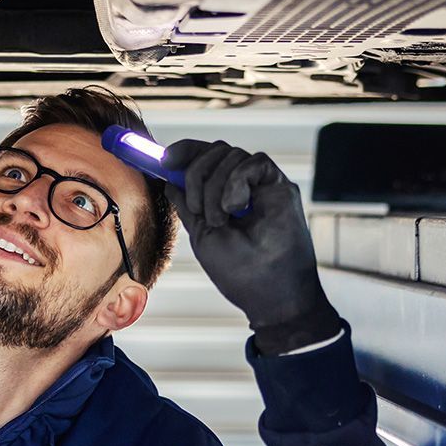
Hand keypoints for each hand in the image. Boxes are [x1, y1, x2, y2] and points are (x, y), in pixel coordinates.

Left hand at [164, 140, 333, 330]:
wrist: (271, 294)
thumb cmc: (241, 272)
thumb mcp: (203, 235)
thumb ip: (189, 206)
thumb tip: (169, 180)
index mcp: (222, 197)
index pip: (203, 160)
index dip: (184, 152)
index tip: (165, 160)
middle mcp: (243, 187)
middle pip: (215, 151)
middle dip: (196, 173)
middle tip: (198, 209)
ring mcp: (262, 185)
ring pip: (231, 154)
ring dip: (215, 185)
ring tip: (220, 220)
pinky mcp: (280, 186)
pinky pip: (254, 161)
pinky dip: (237, 181)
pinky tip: (236, 207)